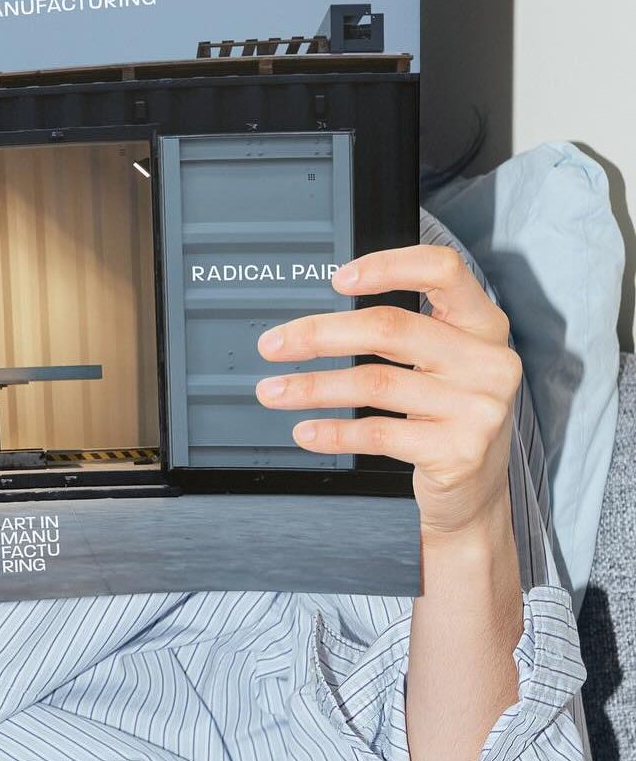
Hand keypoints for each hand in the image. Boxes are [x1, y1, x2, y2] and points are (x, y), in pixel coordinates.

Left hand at [253, 244, 521, 538]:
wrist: (475, 494)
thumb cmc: (445, 416)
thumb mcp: (442, 364)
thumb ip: (405, 332)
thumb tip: (319, 317)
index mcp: (484, 325)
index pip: (443, 270)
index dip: (388, 265)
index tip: (336, 279)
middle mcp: (489, 361)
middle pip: (391, 328)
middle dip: (320, 335)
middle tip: (273, 346)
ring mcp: (478, 408)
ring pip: (373, 383)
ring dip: (311, 387)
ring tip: (272, 391)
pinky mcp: (458, 452)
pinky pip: (377, 432)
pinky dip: (333, 432)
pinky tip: (305, 431)